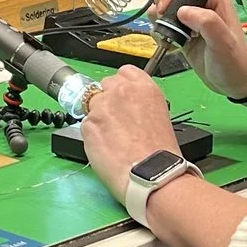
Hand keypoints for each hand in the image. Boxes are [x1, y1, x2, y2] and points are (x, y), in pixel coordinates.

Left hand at [80, 67, 181, 201]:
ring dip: (99, 118)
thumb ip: (139, 102)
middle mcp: (121, 91)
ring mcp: (102, 107)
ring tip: (113, 138)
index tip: (123, 98)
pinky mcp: (88, 124)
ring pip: (92, 106)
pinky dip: (93, 135)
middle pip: (105, 86)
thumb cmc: (160, 153)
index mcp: (144, 87)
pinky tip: (107, 147)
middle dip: (108, 101)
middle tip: (118, 122)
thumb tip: (127, 104)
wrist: (152, 174)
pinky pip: (86, 125)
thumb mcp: (159, 115)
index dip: (121, 86)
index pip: (124, 72)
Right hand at [147, 0, 246, 97]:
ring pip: (163, 2)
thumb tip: (183, 11)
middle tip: (167, 24)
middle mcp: (200, 0)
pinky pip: (161, 20)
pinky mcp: (181, 28)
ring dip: (159, 18)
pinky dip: (159, 30)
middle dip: (163, 3)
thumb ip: (207, 23)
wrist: (235, 82)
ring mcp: (190, 14)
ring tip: (170, 34)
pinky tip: (170, 42)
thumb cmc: (235, 62)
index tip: (168, 5)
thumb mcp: (224, 43)